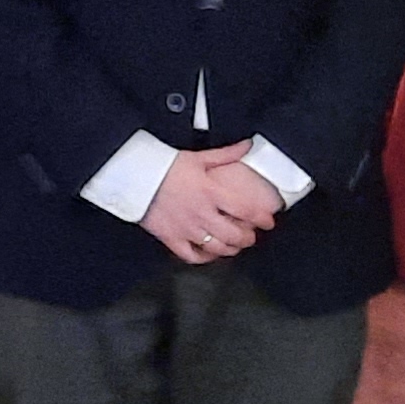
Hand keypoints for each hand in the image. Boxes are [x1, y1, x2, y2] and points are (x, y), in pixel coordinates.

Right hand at [143, 146, 282, 267]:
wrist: (136, 176)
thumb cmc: (165, 166)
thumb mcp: (199, 157)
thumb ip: (226, 154)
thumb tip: (247, 145)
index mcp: (211, 193)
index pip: (245, 210)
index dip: (261, 219)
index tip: (268, 222)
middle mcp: (201, 214)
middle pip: (234, 235)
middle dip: (247, 238)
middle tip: (251, 236)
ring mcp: (186, 229)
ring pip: (216, 248)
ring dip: (230, 249)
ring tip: (234, 246)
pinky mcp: (171, 238)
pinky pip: (192, 256)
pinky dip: (204, 258)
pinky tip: (209, 253)